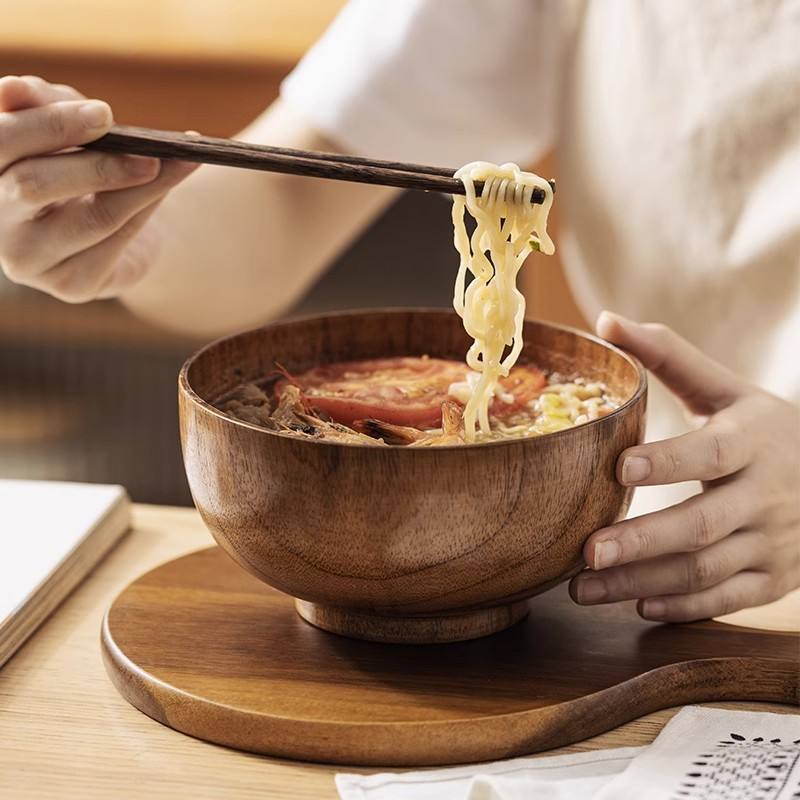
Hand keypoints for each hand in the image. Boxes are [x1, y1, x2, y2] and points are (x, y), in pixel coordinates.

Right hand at [0, 75, 196, 301]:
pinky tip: (172, 182)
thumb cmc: (77, 163)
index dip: (50, 125)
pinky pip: (116, 244)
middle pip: (32, 186)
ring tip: (176, 162)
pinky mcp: (71, 284)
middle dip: (96, 165)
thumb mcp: (63, 127)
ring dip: (139, 188)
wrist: (118, 224)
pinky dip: (149, 210)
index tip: (104, 113)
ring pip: (90, 219)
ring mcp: (29, 260)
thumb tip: (16, 90)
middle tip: (148, 153)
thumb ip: (44, 106)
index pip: (1, 143)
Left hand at [570, 311, 799, 621]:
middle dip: (644, 541)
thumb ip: (668, 356)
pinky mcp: (774, 579)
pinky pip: (727, 599)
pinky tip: (635, 606)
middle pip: (704, 523)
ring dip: (642, 582)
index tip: (619, 469)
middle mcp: (768, 494)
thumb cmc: (760, 428)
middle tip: (587, 551)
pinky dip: (683, 606)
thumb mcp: (726, 388)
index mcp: (754, 439)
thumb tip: (605, 320)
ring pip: (706, 569)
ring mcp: (775, 542)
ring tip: (582, 587)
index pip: (712, 452)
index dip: (669, 462)